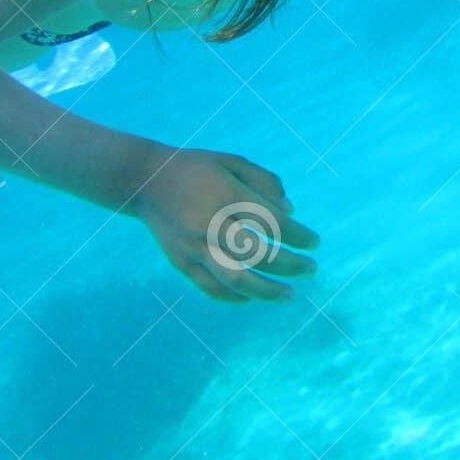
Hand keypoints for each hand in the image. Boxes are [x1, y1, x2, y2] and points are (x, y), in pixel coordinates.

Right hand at [131, 147, 319, 302]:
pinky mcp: (181, 262)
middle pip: (259, 254)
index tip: (316, 243)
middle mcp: (210, 224)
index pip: (273, 222)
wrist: (144, 180)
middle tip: (312, 269)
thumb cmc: (196, 168)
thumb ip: (265, 182)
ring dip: (268, 291)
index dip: (300, 236)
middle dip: (291, 265)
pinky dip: (235, 297)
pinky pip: (211, 288)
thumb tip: (291, 213)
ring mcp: (194, 247)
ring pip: (236, 279)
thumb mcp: (233, 162)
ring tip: (289, 295)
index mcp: (226, 195)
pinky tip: (254, 297)